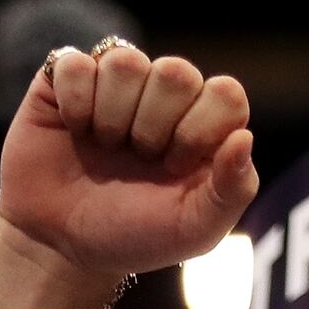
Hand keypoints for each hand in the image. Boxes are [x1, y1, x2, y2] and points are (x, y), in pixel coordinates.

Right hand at [0, 42, 261, 298]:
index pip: (226, 94)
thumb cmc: (135, 235)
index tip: (175, 166)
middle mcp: (165, 95)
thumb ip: (233, 189)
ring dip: (113, 117)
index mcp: (204, 124)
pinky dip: (75, 104)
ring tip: (106, 147)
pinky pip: (75, 64)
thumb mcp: (195, 230)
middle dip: (154, 126)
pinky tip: (75, 130)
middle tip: (139, 159)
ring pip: (126, 62)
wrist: (64, 246)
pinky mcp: (68, 78)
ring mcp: (116, 82)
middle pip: (177, 72)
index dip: (200, 129)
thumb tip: (244, 137)